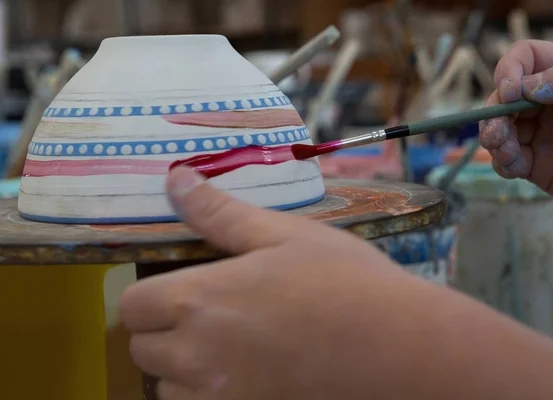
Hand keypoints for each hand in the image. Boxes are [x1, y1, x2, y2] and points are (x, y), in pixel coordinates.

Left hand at [119, 166, 415, 398]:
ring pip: (166, 388)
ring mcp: (220, 399)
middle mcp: (197, 358)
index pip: (133, 306)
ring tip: (228, 349)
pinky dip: (208, 397)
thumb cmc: (345, 283)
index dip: (152, 295)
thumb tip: (176, 177)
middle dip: (165, 330)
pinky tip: (246, 377)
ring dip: (181, 370)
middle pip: (142, 349)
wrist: (399, 348)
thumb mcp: (284, 235)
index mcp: (200, 301)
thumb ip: (220, 212)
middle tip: (210, 315)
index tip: (183, 288)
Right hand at [480, 40, 552, 218]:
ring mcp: (542, 134)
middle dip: (494, 112)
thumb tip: (525, 87)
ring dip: (494, 139)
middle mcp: (552, 103)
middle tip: (497, 133)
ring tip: (506, 154)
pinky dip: (502, 163)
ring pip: (499, 128)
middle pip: (504, 95)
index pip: (527, 57)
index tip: (510, 94)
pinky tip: (514, 169)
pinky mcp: (537, 165)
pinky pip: (506, 160)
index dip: (510, 70)